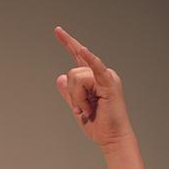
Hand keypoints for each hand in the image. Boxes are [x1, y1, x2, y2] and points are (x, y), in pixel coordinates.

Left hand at [54, 26, 133, 149]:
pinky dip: (91, 60)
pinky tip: (84, 50)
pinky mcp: (110, 84)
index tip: (57, 30)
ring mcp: (107, 77)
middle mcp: (101, 73)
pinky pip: (97, 69)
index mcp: (93, 78)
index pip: (78, 57)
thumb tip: (60, 77)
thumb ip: (69, 93)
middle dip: (72, 96)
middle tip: (82, 110)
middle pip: (73, 73)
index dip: (68, 42)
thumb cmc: (98, 125)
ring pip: (77, 77)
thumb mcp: (77, 107)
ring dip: (78, 99)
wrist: (111, 138)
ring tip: (89, 110)